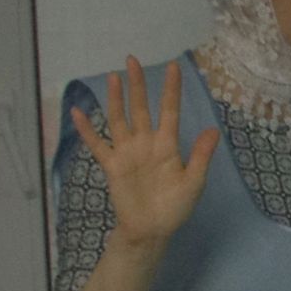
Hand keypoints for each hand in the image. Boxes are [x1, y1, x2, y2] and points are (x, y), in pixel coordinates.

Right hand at [80, 57, 221, 252]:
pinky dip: (87, 129)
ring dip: (115, 99)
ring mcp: (127, 152)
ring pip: (119, 119)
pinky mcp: (112, 165)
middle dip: (137, 84)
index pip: (169, 110)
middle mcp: (146, 143)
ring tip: (112, 77)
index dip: (171, 89)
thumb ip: (201, 156)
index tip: (173, 66)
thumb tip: (213, 130)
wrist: (151, 230)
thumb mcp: (194, 183)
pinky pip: (97, 144)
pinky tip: (77, 112)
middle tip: (132, 59)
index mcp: (167, 145)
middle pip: (140, 107)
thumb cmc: (175, 208)